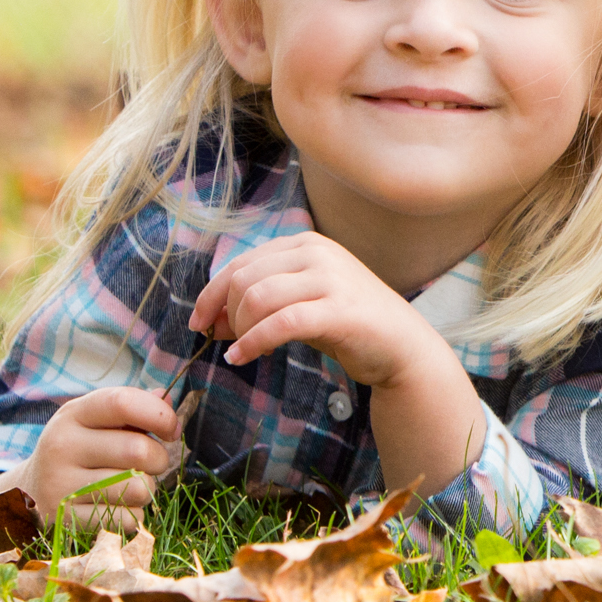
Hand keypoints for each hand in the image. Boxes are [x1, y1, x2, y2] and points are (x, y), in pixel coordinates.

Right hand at [2, 387, 180, 529]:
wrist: (29, 491)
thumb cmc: (80, 449)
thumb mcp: (97, 421)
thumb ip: (133, 408)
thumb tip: (166, 397)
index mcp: (73, 414)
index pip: (122, 403)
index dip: (159, 415)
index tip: (171, 429)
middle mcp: (61, 446)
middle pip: (138, 450)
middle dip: (159, 458)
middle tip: (151, 463)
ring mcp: (60, 485)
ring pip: (139, 488)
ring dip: (147, 489)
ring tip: (130, 484)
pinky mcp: (67, 520)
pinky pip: (128, 519)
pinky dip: (133, 514)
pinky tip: (115, 506)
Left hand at [190, 232, 456, 383]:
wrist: (403, 347)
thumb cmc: (348, 326)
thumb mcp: (300, 305)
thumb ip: (261, 304)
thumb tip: (210, 319)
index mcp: (305, 243)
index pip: (241, 262)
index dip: (211, 294)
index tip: (199, 323)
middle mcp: (317, 253)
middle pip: (244, 279)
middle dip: (226, 314)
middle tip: (227, 341)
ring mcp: (330, 279)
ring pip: (258, 297)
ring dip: (239, 328)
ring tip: (242, 349)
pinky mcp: (339, 310)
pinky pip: (280, 323)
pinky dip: (253, 342)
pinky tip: (243, 358)